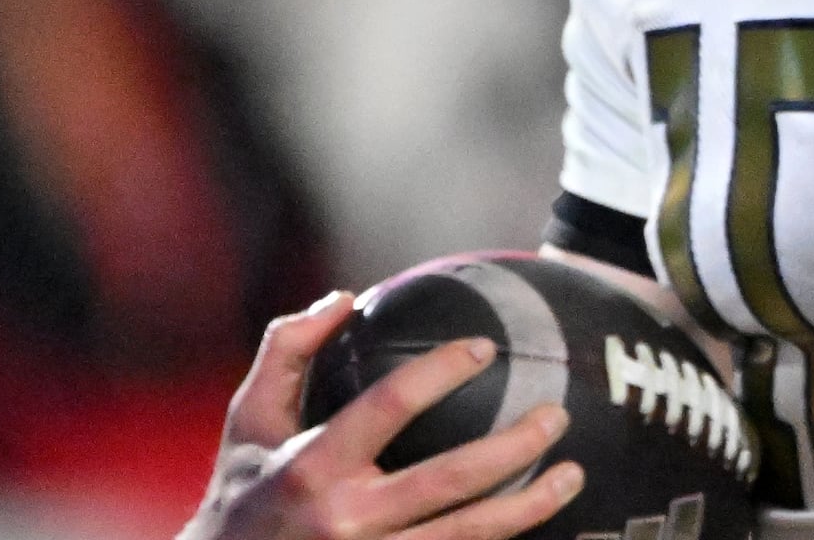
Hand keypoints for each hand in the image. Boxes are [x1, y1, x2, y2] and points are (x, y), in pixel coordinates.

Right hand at [179, 292, 585, 539]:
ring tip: (573, 475)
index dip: (441, 371)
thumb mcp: (247, 420)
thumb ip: (287, 351)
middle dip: (513, 447)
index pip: (389, 406)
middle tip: (557, 416)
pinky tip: (539, 523)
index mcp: (310, 467)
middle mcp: (344, 520)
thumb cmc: (240, 495)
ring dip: (529, 507)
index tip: (484, 347)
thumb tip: (343, 298)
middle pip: (449, 481)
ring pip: (468, 536)